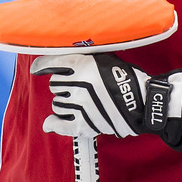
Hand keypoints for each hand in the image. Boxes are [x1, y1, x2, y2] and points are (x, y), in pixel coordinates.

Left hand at [30, 53, 181, 143]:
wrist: (144, 102)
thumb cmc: (124, 77)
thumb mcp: (103, 57)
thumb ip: (78, 57)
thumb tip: (50, 64)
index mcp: (83, 66)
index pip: (50, 64)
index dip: (41, 66)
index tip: (36, 69)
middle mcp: (79, 85)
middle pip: (54, 85)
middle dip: (62, 84)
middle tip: (75, 86)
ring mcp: (81, 106)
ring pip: (57, 104)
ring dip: (64, 102)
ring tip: (79, 101)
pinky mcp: (86, 124)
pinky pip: (61, 125)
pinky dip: (54, 124)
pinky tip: (50, 123)